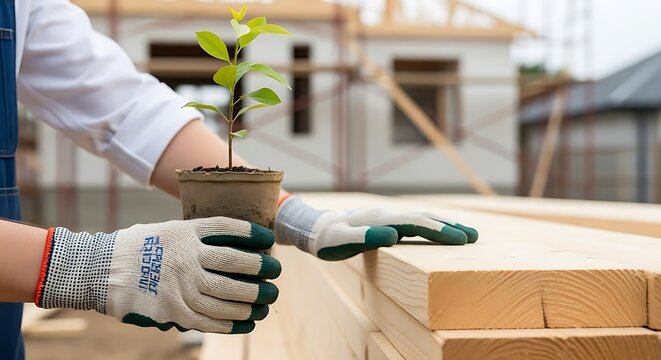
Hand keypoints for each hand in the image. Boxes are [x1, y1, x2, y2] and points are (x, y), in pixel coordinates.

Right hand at [34, 217, 280, 333]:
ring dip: (252, 300)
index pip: (227, 229)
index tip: (268, 239)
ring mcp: (180, 286)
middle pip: (235, 263)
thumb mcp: (165, 230)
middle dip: (261, 270)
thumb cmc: (136, 248)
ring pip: (227, 295)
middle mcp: (186, 258)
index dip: (251, 234)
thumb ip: (194, 235)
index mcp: (184, 234)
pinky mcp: (173, 311)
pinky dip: (232, 322)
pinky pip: (209, 319)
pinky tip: (246, 321)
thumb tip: (231, 241)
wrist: (100, 272)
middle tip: (275, 273)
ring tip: (266, 300)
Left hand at [275, 196, 477, 260]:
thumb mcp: (339, 242)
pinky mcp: (384, 222)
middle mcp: (386, 214)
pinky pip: (412, 223)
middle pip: (424, 218)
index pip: (417, 224)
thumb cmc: (325, 239)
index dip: (440, 231)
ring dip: (443, 225)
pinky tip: (437, 231)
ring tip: (465, 233)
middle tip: (475, 237)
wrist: (312, 227)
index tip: (462, 240)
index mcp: (380, 218)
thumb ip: (364, 238)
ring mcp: (386, 216)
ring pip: (420, 218)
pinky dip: (429, 226)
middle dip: (450, 227)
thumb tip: (393, 234)